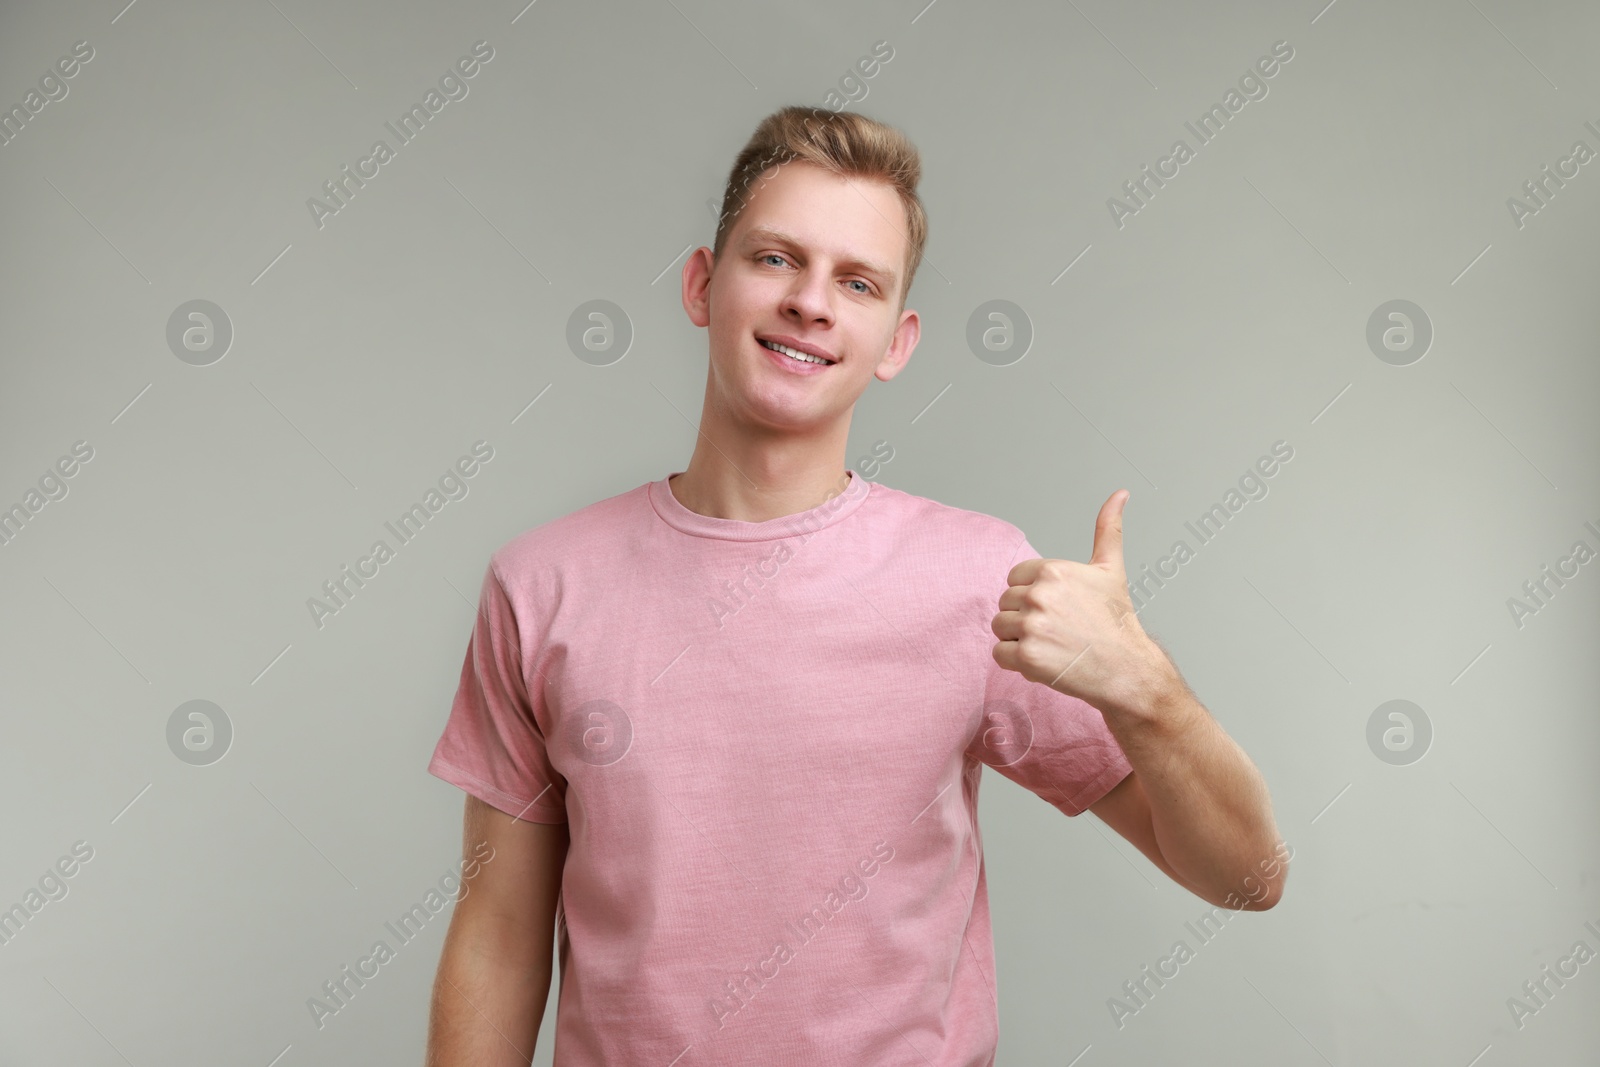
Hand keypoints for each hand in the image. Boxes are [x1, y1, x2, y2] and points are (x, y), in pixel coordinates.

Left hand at [990, 489, 1169, 713]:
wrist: (1126, 668)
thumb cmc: (1116, 621)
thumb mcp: (1111, 569)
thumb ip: (1107, 529)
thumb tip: (1120, 493)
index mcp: (1053, 570)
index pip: (1014, 579)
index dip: (1032, 596)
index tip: (1058, 609)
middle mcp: (1040, 595)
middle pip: (1005, 603)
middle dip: (1025, 618)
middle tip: (1058, 630)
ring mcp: (1031, 626)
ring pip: (999, 628)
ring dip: (1018, 639)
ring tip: (1051, 644)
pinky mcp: (1026, 656)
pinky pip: (999, 654)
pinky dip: (1016, 662)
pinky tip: (1045, 660)